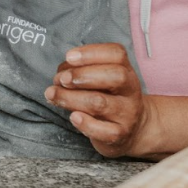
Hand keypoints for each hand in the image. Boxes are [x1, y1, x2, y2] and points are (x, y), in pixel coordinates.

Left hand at [44, 43, 153, 157]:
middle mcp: (130, 90)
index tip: (69, 56)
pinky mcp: (120, 135)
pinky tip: (73, 117)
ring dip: (72, 98)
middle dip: (83, 75)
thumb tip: (60, 74)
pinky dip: (85, 124)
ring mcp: (127, 114)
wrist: (134, 129)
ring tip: (53, 95)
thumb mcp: (103, 80)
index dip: (91, 53)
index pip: (116, 54)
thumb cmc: (110, 98)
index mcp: (126, 70)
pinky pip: (104, 131)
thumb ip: (82, 72)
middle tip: (62, 79)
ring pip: (101, 103)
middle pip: (116, 76)